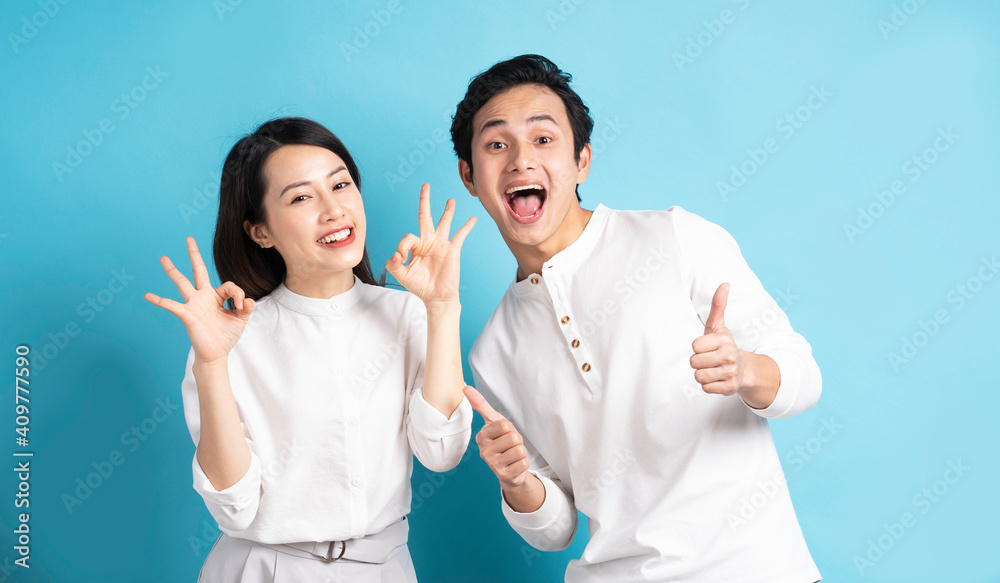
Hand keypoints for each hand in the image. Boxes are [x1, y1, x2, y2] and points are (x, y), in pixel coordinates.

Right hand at [144, 237, 255, 363]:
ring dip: (173, 271)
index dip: (237, 294)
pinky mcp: (187, 315)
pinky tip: (147, 296)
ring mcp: (193, 304)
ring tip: (163, 258)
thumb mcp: (242, 319)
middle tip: (189, 238)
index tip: (241, 306)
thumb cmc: (227, 334)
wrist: (217, 353)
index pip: (228, 285)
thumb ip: (247, 307)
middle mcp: (203, 296)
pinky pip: (171, 305)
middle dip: (194, 255)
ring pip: (182, 283)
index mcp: (217, 296)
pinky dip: (159, 300)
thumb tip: (247, 300)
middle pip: (199, 271)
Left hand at [386, 184, 475, 306]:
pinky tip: (472, 218)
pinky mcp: (453, 250)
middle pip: (425, 216)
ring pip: (444, 222)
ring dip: (448, 210)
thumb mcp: (401, 275)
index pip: (408, 236)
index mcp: (415, 245)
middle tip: (426, 186)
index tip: (401, 259)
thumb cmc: (419, 285)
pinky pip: (461, 235)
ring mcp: (441, 244)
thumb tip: (396, 254)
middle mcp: (428, 241)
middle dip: (425, 200)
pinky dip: (467, 227)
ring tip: (450, 200)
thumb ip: (393, 264)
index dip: (402, 246)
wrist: (436, 297)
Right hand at [464, 386, 531, 489]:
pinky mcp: (504, 476)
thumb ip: (481, 404)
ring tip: (512, 455)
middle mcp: (484, 451)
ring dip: (521, 452)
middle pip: (513, 437)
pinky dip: (524, 463)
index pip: (504, 425)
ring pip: (520, 450)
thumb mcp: (494, 420)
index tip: (503, 434)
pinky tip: (515, 465)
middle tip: (509, 446)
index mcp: (481, 436)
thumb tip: (465, 387)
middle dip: (516, 441)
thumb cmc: (502, 441)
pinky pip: (524, 463)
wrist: (510, 467)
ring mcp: (493, 465)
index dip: (509, 428)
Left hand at [690, 282, 744, 395]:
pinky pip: (705, 388)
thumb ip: (718, 305)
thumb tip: (724, 283)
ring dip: (702, 374)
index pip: (694, 345)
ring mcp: (730, 373)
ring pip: (698, 376)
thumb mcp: (718, 326)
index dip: (698, 347)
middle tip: (709, 359)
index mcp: (724, 340)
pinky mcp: (729, 388)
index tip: (708, 347)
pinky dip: (708, 385)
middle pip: (694, 362)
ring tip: (713, 369)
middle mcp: (729, 356)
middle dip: (698, 361)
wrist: (743, 369)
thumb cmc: (723, 345)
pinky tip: (717, 379)